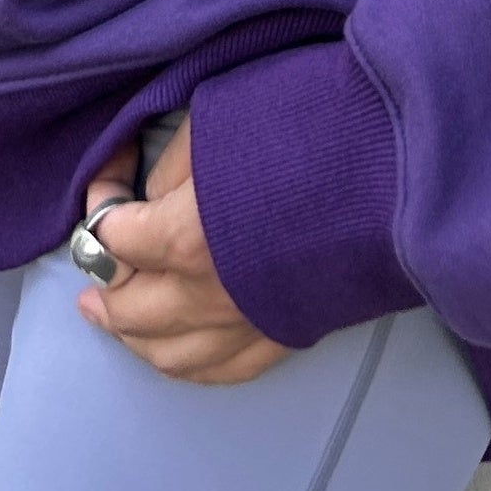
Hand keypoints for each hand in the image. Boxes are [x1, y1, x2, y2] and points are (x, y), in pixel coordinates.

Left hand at [77, 108, 291, 384]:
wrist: (401, 168)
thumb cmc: (312, 127)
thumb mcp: (222, 118)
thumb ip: (174, 163)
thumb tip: (149, 193)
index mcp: (184, 237)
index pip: (111, 234)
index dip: (101, 199)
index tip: (112, 170)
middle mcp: (207, 294)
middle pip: (129, 306)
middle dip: (102, 282)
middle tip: (89, 270)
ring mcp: (246, 323)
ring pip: (166, 353)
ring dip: (131, 335)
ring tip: (112, 317)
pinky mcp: (284, 335)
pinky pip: (220, 372)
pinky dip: (185, 364)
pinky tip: (173, 352)